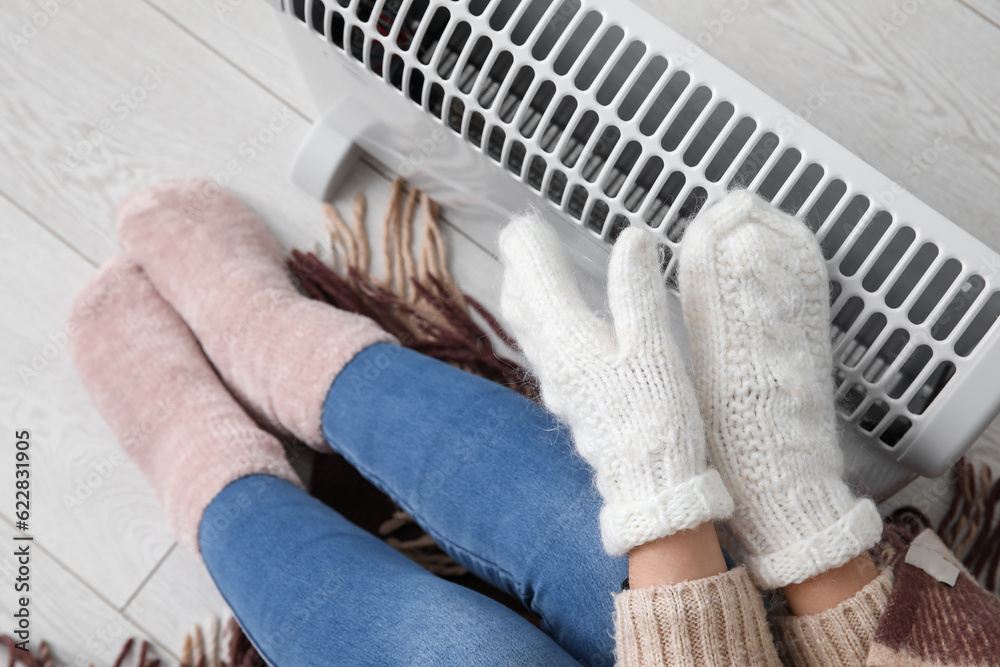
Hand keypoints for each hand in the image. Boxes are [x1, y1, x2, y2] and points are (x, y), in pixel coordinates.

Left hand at [499, 211, 731, 555]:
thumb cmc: (656, 419)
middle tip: (517, 243)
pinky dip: (541, 327)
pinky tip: (554, 331)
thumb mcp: (654, 348)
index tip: (522, 224)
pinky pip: (544, 353)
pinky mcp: (572, 403)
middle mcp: (554, 362)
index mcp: (570, 341)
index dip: (529, 250)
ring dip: (525, 298)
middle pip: (523, 307)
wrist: (650, 485)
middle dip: (519, 271)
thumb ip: (639, 291)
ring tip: (525, 277)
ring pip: (530, 332)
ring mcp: (559, 386)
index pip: (538, 282)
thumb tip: (633, 237)